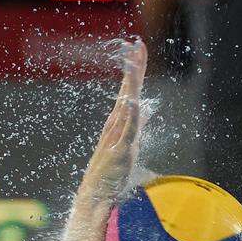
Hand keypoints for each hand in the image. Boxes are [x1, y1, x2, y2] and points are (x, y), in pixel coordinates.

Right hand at [81, 39, 146, 202]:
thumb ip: (135, 125)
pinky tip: (133, 101)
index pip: (129, 91)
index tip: (138, 48)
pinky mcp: (120, 151)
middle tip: (136, 45)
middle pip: (127, 92)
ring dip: (131, 86)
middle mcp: (116, 126)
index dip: (135, 70)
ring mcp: (117, 137)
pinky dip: (131, 116)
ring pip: (126, 106)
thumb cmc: (110, 175)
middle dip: (133, 68)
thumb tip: (145, 107)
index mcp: (118, 123)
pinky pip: (127, 131)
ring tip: (133, 65)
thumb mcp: (128, 144)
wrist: (95, 195)